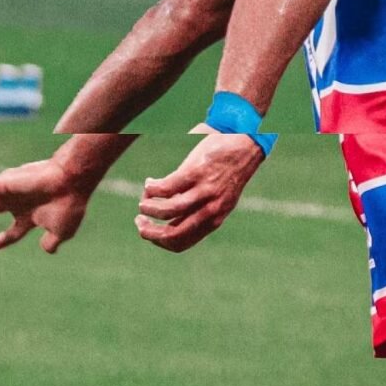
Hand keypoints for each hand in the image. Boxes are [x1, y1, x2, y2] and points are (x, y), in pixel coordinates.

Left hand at [0, 158, 93, 252]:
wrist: (70, 183)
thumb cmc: (68, 206)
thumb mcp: (62, 231)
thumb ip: (52, 241)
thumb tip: (48, 250)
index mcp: (31, 215)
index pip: (13, 230)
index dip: (3, 240)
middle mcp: (18, 201)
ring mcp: (10, 192)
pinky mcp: (3, 183)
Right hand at [135, 131, 263, 251]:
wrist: (247, 142)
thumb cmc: (228, 168)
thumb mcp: (218, 197)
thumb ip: (199, 209)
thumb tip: (170, 217)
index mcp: (214, 218)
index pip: (181, 243)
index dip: (158, 242)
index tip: (148, 232)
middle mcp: (211, 209)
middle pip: (172, 234)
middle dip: (148, 232)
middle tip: (139, 221)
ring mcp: (204, 192)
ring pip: (167, 211)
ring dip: (148, 208)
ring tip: (143, 200)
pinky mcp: (196, 173)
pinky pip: (166, 188)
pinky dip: (152, 188)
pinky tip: (149, 183)